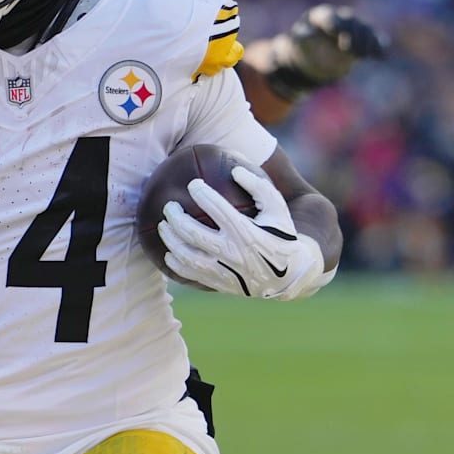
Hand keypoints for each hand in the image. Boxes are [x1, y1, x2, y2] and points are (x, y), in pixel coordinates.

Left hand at [158, 166, 331, 299]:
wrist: (289, 275)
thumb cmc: (281, 234)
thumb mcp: (277, 208)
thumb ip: (258, 187)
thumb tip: (235, 169)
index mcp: (246, 232)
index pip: (217, 209)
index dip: (202, 194)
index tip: (193, 184)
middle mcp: (233, 252)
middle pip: (193, 233)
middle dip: (175, 217)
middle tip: (169, 206)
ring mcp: (224, 270)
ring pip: (187, 255)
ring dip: (170, 239)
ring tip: (163, 227)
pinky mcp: (220, 283)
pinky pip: (191, 274)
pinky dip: (176, 263)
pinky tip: (169, 253)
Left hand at [269, 5, 384, 96]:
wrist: (314, 58)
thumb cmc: (303, 49)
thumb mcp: (297, 44)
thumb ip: (300, 37)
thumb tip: (302, 34)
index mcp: (322, 16)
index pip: (328, 17)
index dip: (333, 23)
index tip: (334, 31)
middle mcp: (340, 19)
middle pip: (349, 21)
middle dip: (351, 33)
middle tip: (349, 48)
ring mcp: (353, 29)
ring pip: (363, 30)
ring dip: (366, 41)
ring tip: (363, 55)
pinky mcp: (363, 41)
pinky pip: (373, 40)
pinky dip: (377, 47)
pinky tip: (381, 56)